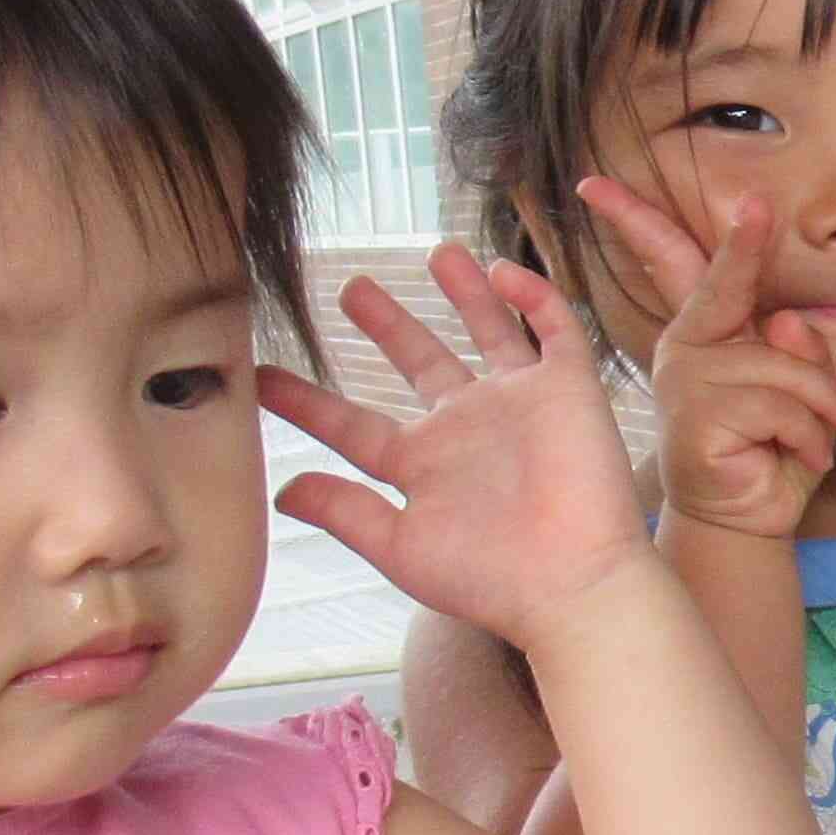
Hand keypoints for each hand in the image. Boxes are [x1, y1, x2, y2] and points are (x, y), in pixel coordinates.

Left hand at [259, 245, 656, 641]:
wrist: (574, 583)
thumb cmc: (490, 577)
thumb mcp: (400, 546)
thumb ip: (343, 510)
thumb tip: (280, 490)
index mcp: (422, 464)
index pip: (352, 424)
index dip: (308, 402)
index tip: (261, 377)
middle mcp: (466, 426)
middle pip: (421, 362)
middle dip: (390, 325)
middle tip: (354, 288)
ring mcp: (518, 403)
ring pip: (488, 332)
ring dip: (466, 293)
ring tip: (440, 251)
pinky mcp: (567, 389)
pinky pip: (553, 329)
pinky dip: (533, 296)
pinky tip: (504, 271)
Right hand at [568, 177, 835, 544]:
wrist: (749, 522)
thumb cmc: (773, 453)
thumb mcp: (802, 395)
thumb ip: (802, 352)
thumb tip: (786, 321)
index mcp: (706, 333)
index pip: (675, 265)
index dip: (638, 221)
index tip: (596, 185)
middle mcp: (686, 347)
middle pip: (725, 286)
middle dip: (744, 245)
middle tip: (759, 205)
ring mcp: (686, 380)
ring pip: (783, 366)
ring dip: (827, 407)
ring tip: (833, 438)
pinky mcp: (697, 417)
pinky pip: (780, 405)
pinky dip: (812, 435)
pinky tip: (807, 457)